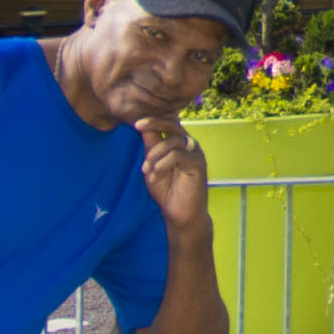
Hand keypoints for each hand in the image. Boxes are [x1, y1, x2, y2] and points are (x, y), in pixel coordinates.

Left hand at [132, 104, 209, 234]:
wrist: (180, 214)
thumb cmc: (166, 190)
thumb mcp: (152, 164)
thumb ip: (150, 146)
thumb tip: (142, 125)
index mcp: (178, 142)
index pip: (168, 122)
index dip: (154, 118)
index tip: (135, 121)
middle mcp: (189, 144)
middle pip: (173, 124)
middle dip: (154, 123)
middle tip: (137, 125)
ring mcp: (195, 153)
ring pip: (172, 141)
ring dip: (154, 155)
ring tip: (147, 171)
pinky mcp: (198, 164)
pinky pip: (178, 155)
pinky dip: (163, 164)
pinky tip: (156, 175)